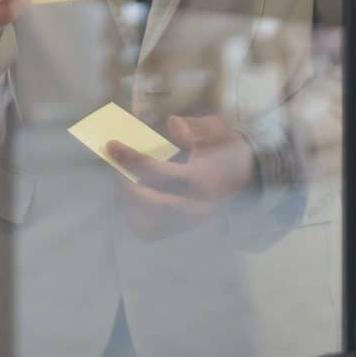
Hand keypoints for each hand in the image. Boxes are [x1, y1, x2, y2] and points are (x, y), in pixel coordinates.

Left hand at [107, 115, 255, 241]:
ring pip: (148, 225)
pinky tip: (130, 192)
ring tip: (122, 177)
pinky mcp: (179, 231)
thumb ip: (197, 127)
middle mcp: (198, 208)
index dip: (135, 161)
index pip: (165, 175)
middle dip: (127, 186)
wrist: (243, 179)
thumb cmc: (224, 151)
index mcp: (207, 181)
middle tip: (115, 164)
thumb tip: (173, 124)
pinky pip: (149, 232)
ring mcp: (189, 224)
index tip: (112, 145)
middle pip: (154, 206)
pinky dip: (133, 214)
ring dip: (128, 202)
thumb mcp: (217, 131)